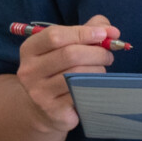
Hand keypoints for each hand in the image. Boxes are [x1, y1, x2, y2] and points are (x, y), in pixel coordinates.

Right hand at [15, 14, 118, 132]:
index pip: (55, 36)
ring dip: (98, 69)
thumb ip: (88, 31)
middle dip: (97, 52)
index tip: (103, 34)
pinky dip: (94, 86)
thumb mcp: (67, 45)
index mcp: (30, 49)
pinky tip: (94, 85)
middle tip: (108, 56)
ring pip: (78, 74)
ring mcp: (39, 92)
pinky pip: (81, 92)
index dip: (83, 32)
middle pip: (70, 54)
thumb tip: (112, 31)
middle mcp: (29, 70)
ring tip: (101, 70)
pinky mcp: (53, 109)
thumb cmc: (59, 69)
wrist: (43, 108)